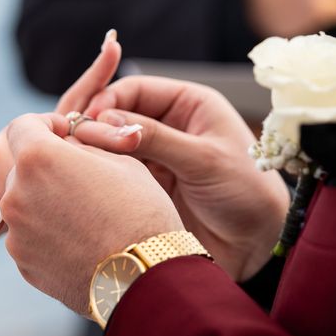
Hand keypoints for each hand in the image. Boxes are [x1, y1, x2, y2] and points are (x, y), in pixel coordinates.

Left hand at [0, 29, 135, 252]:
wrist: (146, 277)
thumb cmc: (140, 211)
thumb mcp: (120, 160)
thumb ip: (83, 145)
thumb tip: (67, 142)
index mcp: (39, 159)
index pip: (22, 126)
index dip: (43, 126)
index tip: (62, 136)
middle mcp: (16, 194)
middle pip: (20, 167)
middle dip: (44, 167)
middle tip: (79, 179)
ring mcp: (16, 232)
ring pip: (24, 203)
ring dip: (45, 201)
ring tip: (84, 215)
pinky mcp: (22, 262)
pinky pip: (29, 236)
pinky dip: (47, 233)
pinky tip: (79, 240)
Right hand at [80, 76, 288, 280]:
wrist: (259, 245)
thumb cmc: (247, 193)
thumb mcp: (204, 159)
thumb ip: (156, 138)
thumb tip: (105, 119)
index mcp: (188, 104)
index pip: (136, 90)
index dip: (108, 101)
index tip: (89, 120)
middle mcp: (168, 125)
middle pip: (119, 114)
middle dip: (98, 126)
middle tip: (77, 142)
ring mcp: (155, 156)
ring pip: (113, 144)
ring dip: (97, 151)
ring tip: (80, 162)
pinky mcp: (147, 184)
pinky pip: (117, 172)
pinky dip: (102, 174)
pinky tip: (90, 181)